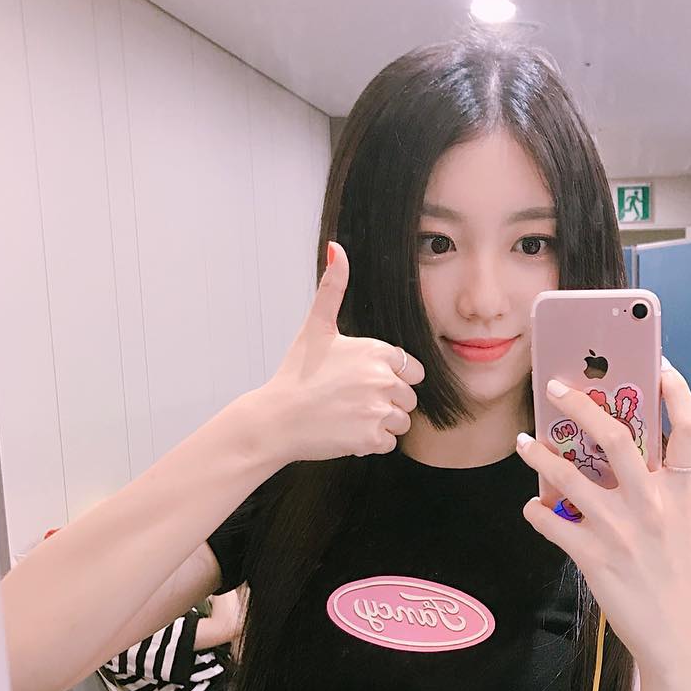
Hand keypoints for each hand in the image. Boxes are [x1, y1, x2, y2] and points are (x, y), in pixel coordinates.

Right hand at [255, 242, 424, 463]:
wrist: (276, 418)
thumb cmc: (296, 374)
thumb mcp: (315, 327)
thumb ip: (332, 288)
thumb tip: (336, 247)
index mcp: (377, 351)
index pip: (413, 371)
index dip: (392, 378)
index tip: (364, 381)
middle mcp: (383, 379)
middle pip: (409, 398)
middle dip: (387, 402)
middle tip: (352, 400)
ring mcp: (378, 410)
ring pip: (402, 421)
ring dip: (381, 423)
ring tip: (350, 416)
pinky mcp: (372, 438)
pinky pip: (389, 443)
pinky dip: (372, 442)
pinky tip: (348, 431)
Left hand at [516, 360, 690, 667]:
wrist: (676, 634)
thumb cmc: (673, 574)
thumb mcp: (678, 524)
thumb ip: (653, 488)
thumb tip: (613, 451)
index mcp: (679, 492)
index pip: (688, 428)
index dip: (676, 391)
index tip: (657, 363)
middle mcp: (652, 505)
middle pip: (617, 437)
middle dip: (582, 405)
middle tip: (557, 386)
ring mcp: (621, 531)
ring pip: (570, 477)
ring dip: (541, 455)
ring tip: (524, 442)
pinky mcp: (594, 557)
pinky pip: (553, 524)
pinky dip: (537, 512)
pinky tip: (533, 507)